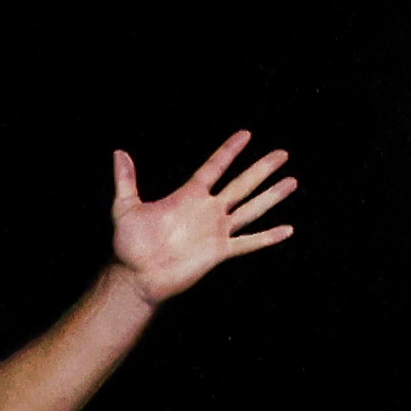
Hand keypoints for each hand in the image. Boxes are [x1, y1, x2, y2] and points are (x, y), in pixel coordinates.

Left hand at [111, 131, 296, 304]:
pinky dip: (267, 237)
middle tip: (283, 153)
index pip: (215, 167)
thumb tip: (119, 153)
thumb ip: (126, 180)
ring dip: (271, 196)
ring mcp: (215, 231)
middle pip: (241, 184)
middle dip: (262, 169)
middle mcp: (207, 210)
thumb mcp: (126, 208)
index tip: (246, 134)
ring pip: (250, 209)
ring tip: (292, 182)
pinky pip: (248, 243)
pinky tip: (287, 230)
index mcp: (189, 195)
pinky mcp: (219, 252)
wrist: (137, 276)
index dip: (229, 151)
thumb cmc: (130, 245)